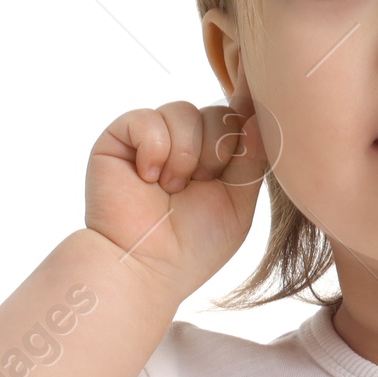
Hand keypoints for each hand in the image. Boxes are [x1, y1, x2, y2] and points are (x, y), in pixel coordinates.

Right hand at [84, 97, 274, 300]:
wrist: (146, 265)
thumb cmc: (194, 244)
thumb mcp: (239, 203)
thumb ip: (252, 159)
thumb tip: (258, 115)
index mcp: (216, 156)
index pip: (238, 118)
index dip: (245, 123)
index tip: (247, 142)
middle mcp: (185, 143)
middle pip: (216, 112)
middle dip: (216, 150)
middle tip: (198, 184)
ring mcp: (152, 138)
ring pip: (183, 111)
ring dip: (184, 155)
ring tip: (170, 189)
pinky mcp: (119, 138)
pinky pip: (146, 118)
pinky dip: (153, 149)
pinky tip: (147, 178)